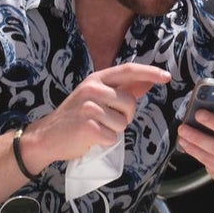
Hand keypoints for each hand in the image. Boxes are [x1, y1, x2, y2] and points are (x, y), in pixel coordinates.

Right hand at [24, 63, 169, 172]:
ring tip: (97, 129)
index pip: (129, 70)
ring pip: (123, 122)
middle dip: (126, 116)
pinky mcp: (87, 126)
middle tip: (107, 120)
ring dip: (114, 131)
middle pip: (130, 102)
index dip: (150, 72)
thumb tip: (149, 82)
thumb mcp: (98, 97)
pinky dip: (105, 142)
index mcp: (97, 79)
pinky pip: (112, 136)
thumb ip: (123, 89)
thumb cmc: (76, 117)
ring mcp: (88, 106)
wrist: (47, 136)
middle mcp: (92, 88)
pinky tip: (91, 138)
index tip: (166, 77)